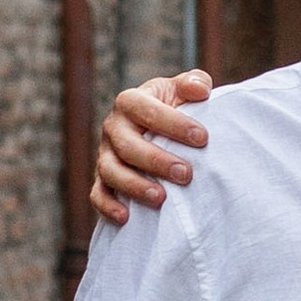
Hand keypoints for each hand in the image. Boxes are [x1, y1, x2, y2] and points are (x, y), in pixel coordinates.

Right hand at [92, 69, 213, 226]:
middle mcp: (113, 127)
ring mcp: (105, 155)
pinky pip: (98, 194)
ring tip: (161, 198)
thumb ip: (194, 83)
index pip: (145, 109)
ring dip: (134, 185)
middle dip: (156, 160)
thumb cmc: (174, 110)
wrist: (158, 132)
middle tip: (187, 174)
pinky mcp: (103, 180)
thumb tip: (201, 90)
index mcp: (130, 102)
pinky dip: (108, 206)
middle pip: (127, 145)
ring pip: (110, 171)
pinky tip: (126, 217)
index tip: (203, 138)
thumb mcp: (182, 91)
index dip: (172, 123)